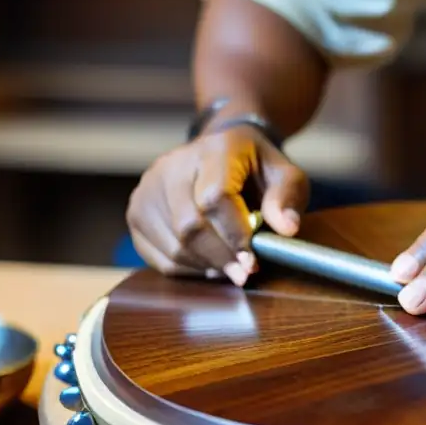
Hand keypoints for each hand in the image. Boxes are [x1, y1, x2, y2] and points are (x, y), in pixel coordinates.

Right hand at [126, 125, 308, 285]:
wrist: (220, 152)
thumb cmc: (256, 168)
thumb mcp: (285, 174)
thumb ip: (288, 197)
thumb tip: (287, 229)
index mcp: (214, 150)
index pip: (215, 197)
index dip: (234, 234)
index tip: (252, 260)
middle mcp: (173, 165)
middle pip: (190, 225)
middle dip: (220, 258)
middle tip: (243, 274)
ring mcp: (149, 188)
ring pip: (173, 245)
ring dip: (205, 267)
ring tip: (230, 270)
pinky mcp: (137, 211)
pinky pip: (157, 255)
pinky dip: (185, 270)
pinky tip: (208, 266)